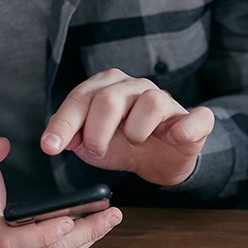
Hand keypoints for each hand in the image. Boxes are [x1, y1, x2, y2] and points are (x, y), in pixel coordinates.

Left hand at [40, 68, 213, 185]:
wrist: (160, 161)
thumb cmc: (125, 146)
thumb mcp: (91, 145)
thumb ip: (72, 137)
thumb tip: (57, 139)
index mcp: (108, 86)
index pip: (81, 97)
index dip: (64, 123)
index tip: (50, 146)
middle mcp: (137, 87)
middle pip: (110, 99)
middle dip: (96, 133)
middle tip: (96, 151)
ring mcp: (167, 101)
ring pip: (151, 102)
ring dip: (135, 131)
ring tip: (134, 142)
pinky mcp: (194, 121)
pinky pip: (196, 118)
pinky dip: (184, 129)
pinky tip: (172, 138)